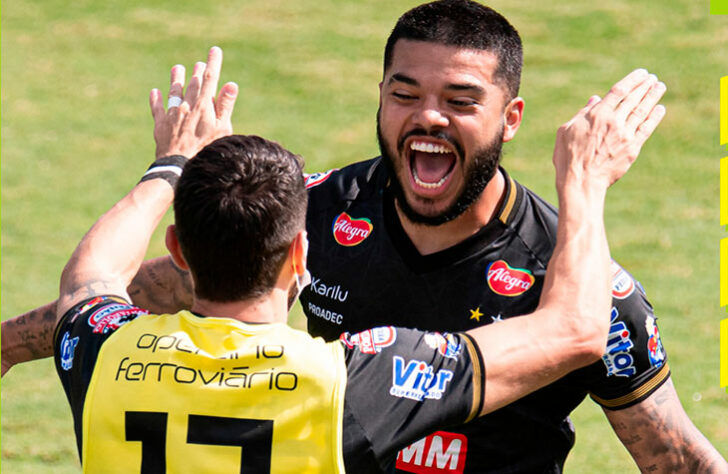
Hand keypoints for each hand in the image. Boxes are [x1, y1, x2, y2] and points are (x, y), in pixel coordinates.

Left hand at [149, 46, 237, 158]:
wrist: (179, 166)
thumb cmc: (206, 150)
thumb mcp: (222, 129)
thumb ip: (225, 105)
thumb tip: (231, 84)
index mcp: (203, 106)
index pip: (210, 79)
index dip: (213, 63)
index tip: (215, 50)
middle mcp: (186, 106)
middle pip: (192, 85)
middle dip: (197, 73)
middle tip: (199, 64)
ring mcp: (172, 115)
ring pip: (174, 93)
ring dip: (176, 79)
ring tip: (177, 68)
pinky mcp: (160, 126)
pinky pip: (157, 109)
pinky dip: (156, 99)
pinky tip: (155, 92)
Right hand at [552, 69, 665, 191]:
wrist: (581, 182)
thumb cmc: (568, 157)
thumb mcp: (566, 131)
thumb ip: (582, 114)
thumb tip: (595, 100)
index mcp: (597, 115)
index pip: (619, 91)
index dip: (633, 80)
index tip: (642, 73)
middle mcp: (614, 122)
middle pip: (634, 98)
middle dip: (645, 86)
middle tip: (652, 78)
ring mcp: (625, 135)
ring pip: (642, 111)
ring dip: (653, 97)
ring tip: (659, 87)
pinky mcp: (632, 149)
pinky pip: (646, 129)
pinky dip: (654, 118)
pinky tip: (660, 109)